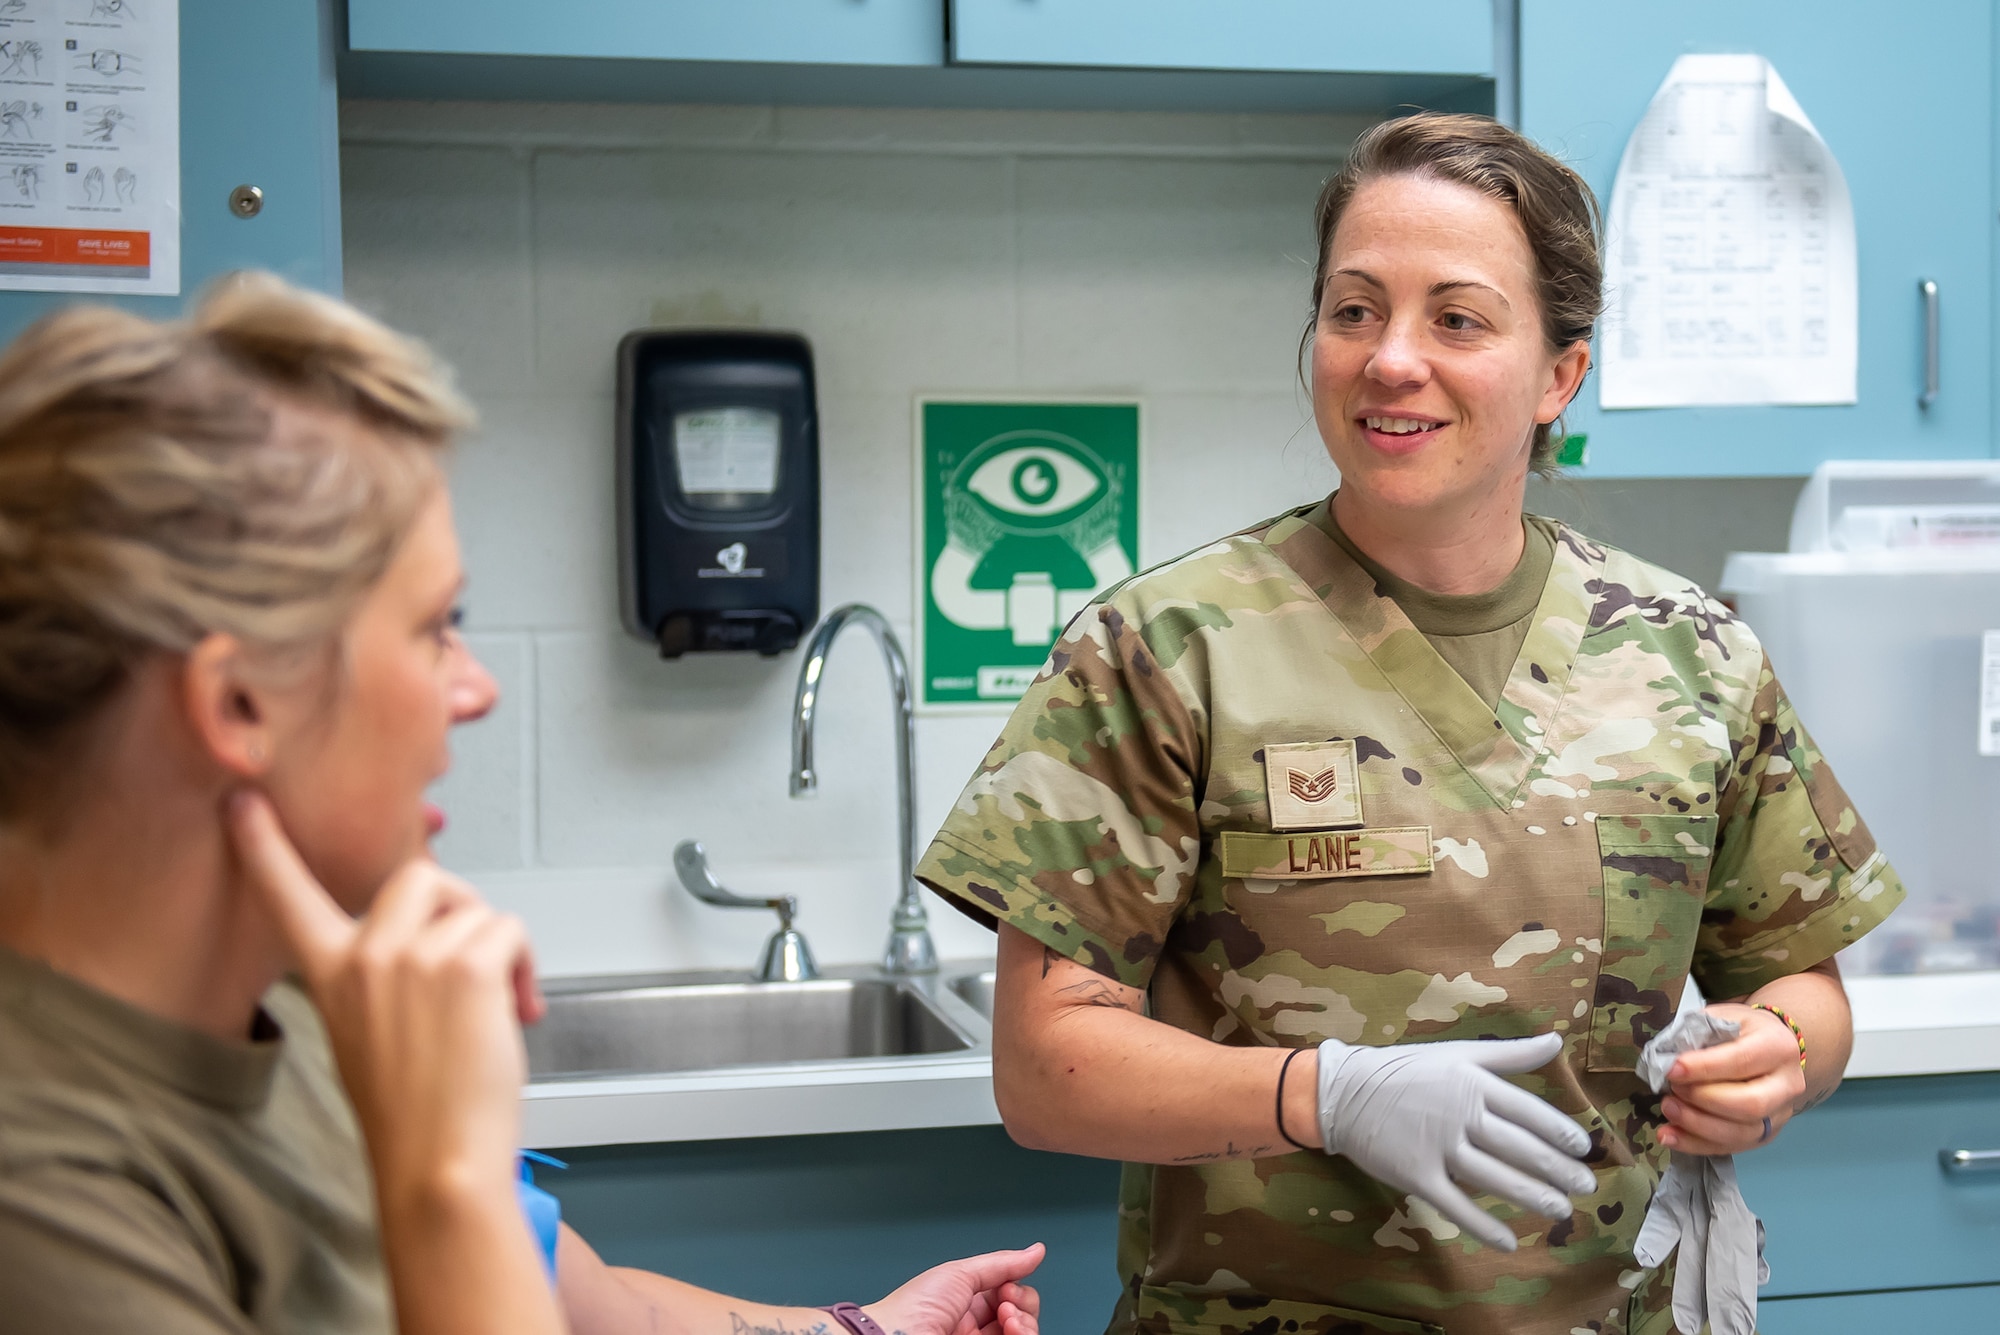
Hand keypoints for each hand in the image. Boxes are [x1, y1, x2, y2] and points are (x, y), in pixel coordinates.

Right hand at [227, 790, 543, 1200]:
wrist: (438, 1164)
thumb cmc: (416, 1114)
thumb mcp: (372, 1035)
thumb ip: (387, 979)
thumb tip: (439, 944)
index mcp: (330, 976)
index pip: (287, 897)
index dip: (265, 848)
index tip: (243, 802)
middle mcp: (363, 956)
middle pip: (419, 876)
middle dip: (460, 906)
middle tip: (477, 962)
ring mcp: (412, 956)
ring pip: (477, 909)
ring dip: (501, 951)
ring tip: (499, 1008)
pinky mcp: (465, 962)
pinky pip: (510, 929)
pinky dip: (526, 967)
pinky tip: (517, 1012)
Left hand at [866, 1244, 1043, 1334]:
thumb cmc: (912, 1309)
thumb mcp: (959, 1274)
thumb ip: (1002, 1264)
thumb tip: (1035, 1252)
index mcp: (966, 1303)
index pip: (1009, 1295)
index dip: (1016, 1288)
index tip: (1007, 1286)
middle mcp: (975, 1327)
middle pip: (1022, 1315)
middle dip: (1023, 1303)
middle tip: (1006, 1301)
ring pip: (1024, 1332)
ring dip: (1025, 1321)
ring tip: (1008, 1317)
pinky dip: (1023, 1334)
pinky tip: (1010, 1328)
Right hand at [1317, 1032, 1593, 1251]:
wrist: (1345, 1092)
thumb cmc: (1405, 1070)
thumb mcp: (1457, 1053)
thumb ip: (1509, 1054)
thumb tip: (1556, 1040)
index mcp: (1472, 1084)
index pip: (1528, 1111)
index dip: (1560, 1132)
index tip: (1584, 1149)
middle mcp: (1460, 1116)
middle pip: (1519, 1148)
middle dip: (1557, 1170)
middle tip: (1585, 1186)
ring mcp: (1438, 1148)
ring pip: (1496, 1178)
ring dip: (1533, 1197)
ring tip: (1561, 1210)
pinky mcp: (1416, 1176)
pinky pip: (1456, 1206)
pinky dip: (1483, 1226)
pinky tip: (1508, 1241)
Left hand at [1660, 1004, 1804, 1155]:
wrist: (1772, 1049)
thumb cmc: (1741, 1031)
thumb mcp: (1722, 1018)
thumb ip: (1697, 1034)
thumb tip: (1665, 1059)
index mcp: (1778, 1047)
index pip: (1742, 1061)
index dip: (1704, 1068)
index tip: (1671, 1069)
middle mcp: (1787, 1084)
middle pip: (1750, 1104)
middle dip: (1703, 1100)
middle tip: (1671, 1089)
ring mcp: (1779, 1114)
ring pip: (1742, 1132)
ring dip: (1697, 1125)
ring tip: (1667, 1109)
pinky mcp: (1766, 1134)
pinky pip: (1732, 1147)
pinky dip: (1696, 1144)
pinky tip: (1669, 1136)